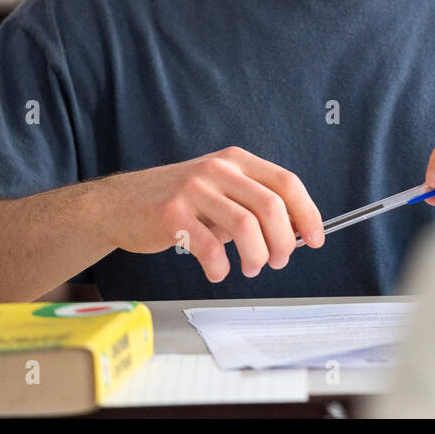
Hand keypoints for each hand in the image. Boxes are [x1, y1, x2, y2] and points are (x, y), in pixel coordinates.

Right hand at [100, 146, 323, 282]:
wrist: (119, 203)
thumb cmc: (177, 202)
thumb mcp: (220, 191)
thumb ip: (253, 205)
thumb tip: (294, 233)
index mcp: (236, 161)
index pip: (286, 183)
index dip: (307, 213)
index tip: (315, 238)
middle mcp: (218, 169)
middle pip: (271, 207)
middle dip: (284, 242)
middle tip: (279, 261)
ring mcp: (194, 189)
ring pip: (246, 227)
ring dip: (257, 256)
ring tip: (251, 268)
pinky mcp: (172, 213)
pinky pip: (210, 247)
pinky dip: (220, 268)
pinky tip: (217, 272)